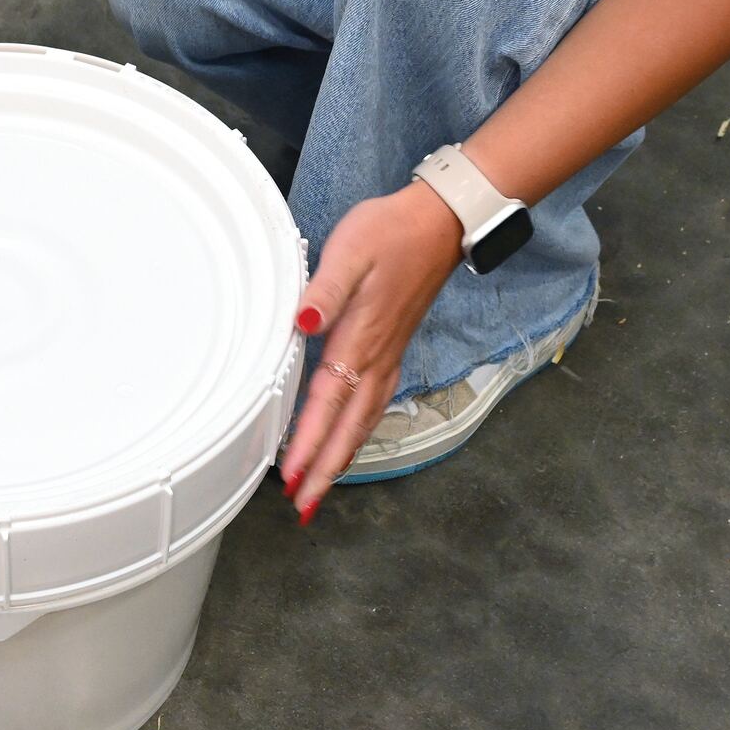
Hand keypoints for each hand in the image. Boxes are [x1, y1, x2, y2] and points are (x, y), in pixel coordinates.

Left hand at [279, 180, 464, 522]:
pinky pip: (375, 403)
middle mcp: (377, 357)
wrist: (438, 223)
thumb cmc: (390, 233)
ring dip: (342, 456)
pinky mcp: (394, 347)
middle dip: (326, 468)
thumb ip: (323, 292)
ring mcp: (389, 356)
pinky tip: (352, 437)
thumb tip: (302, 324)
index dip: (309, 442)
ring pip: (364, 420)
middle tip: (303, 506)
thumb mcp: (349, 252)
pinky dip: (360, 430)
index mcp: (361, 338)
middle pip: (349, 426)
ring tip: (322, 486)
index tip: (291, 477)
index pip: (329, 402)